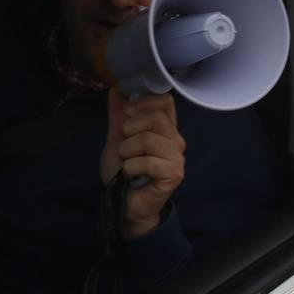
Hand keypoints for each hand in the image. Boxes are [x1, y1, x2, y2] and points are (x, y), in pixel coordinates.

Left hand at [100, 90, 185, 239]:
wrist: (124, 206)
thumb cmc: (124, 173)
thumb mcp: (117, 139)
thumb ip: (119, 115)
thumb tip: (117, 88)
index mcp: (165, 128)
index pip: (165, 101)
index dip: (143, 102)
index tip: (127, 114)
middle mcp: (176, 139)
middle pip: (156, 117)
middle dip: (130, 129)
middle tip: (124, 146)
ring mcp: (177, 157)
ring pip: (149, 139)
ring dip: (127, 151)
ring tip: (126, 162)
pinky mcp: (174, 173)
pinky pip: (148, 161)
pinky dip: (130, 167)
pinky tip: (130, 174)